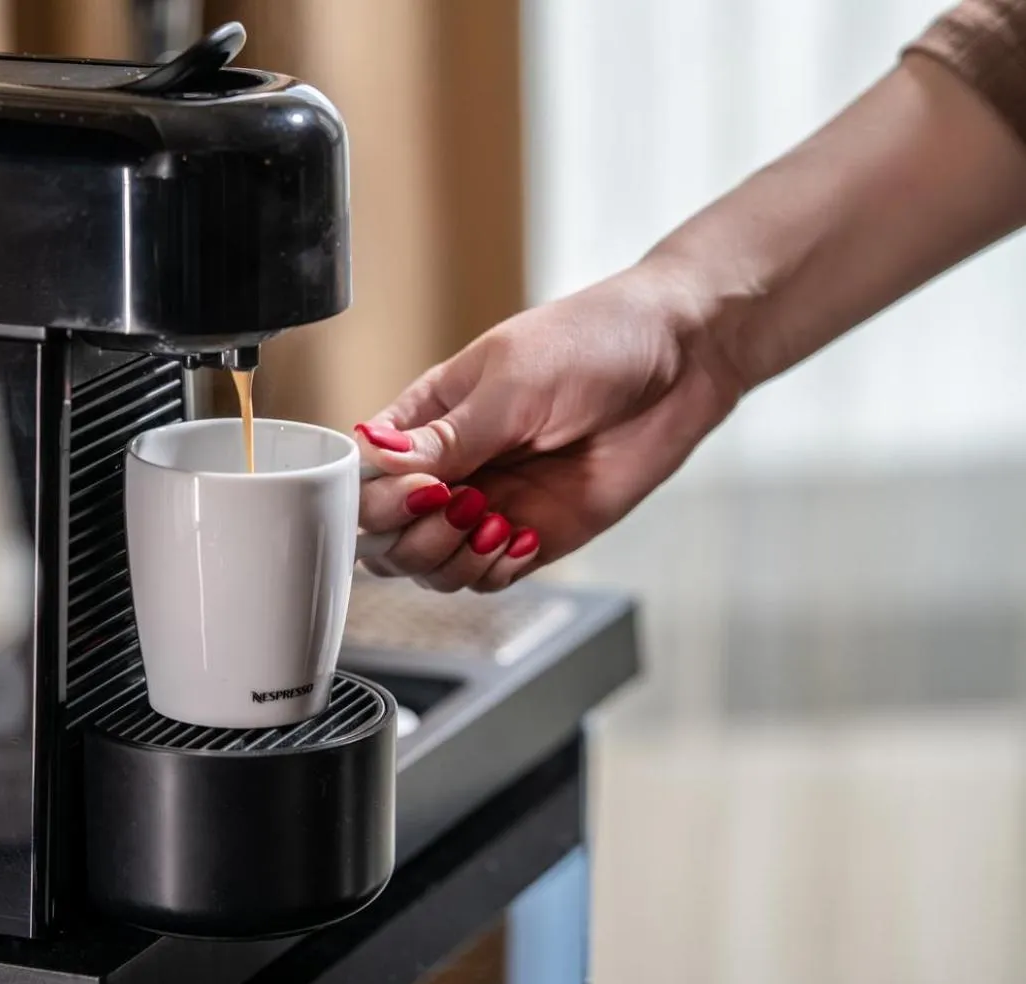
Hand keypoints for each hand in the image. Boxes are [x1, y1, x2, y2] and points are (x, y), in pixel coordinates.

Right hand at [355, 265, 741, 591]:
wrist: (682, 359)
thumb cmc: (594, 341)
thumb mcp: (512, 381)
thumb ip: (446, 435)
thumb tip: (375, 454)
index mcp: (426, 418)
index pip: (364, 478)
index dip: (378, 498)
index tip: (423, 487)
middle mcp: (449, 468)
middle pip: (385, 536)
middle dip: (412, 536)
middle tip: (461, 506)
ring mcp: (487, 505)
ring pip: (430, 568)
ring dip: (452, 558)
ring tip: (496, 519)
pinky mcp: (531, 535)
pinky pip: (486, 578)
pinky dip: (495, 570)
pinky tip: (524, 535)